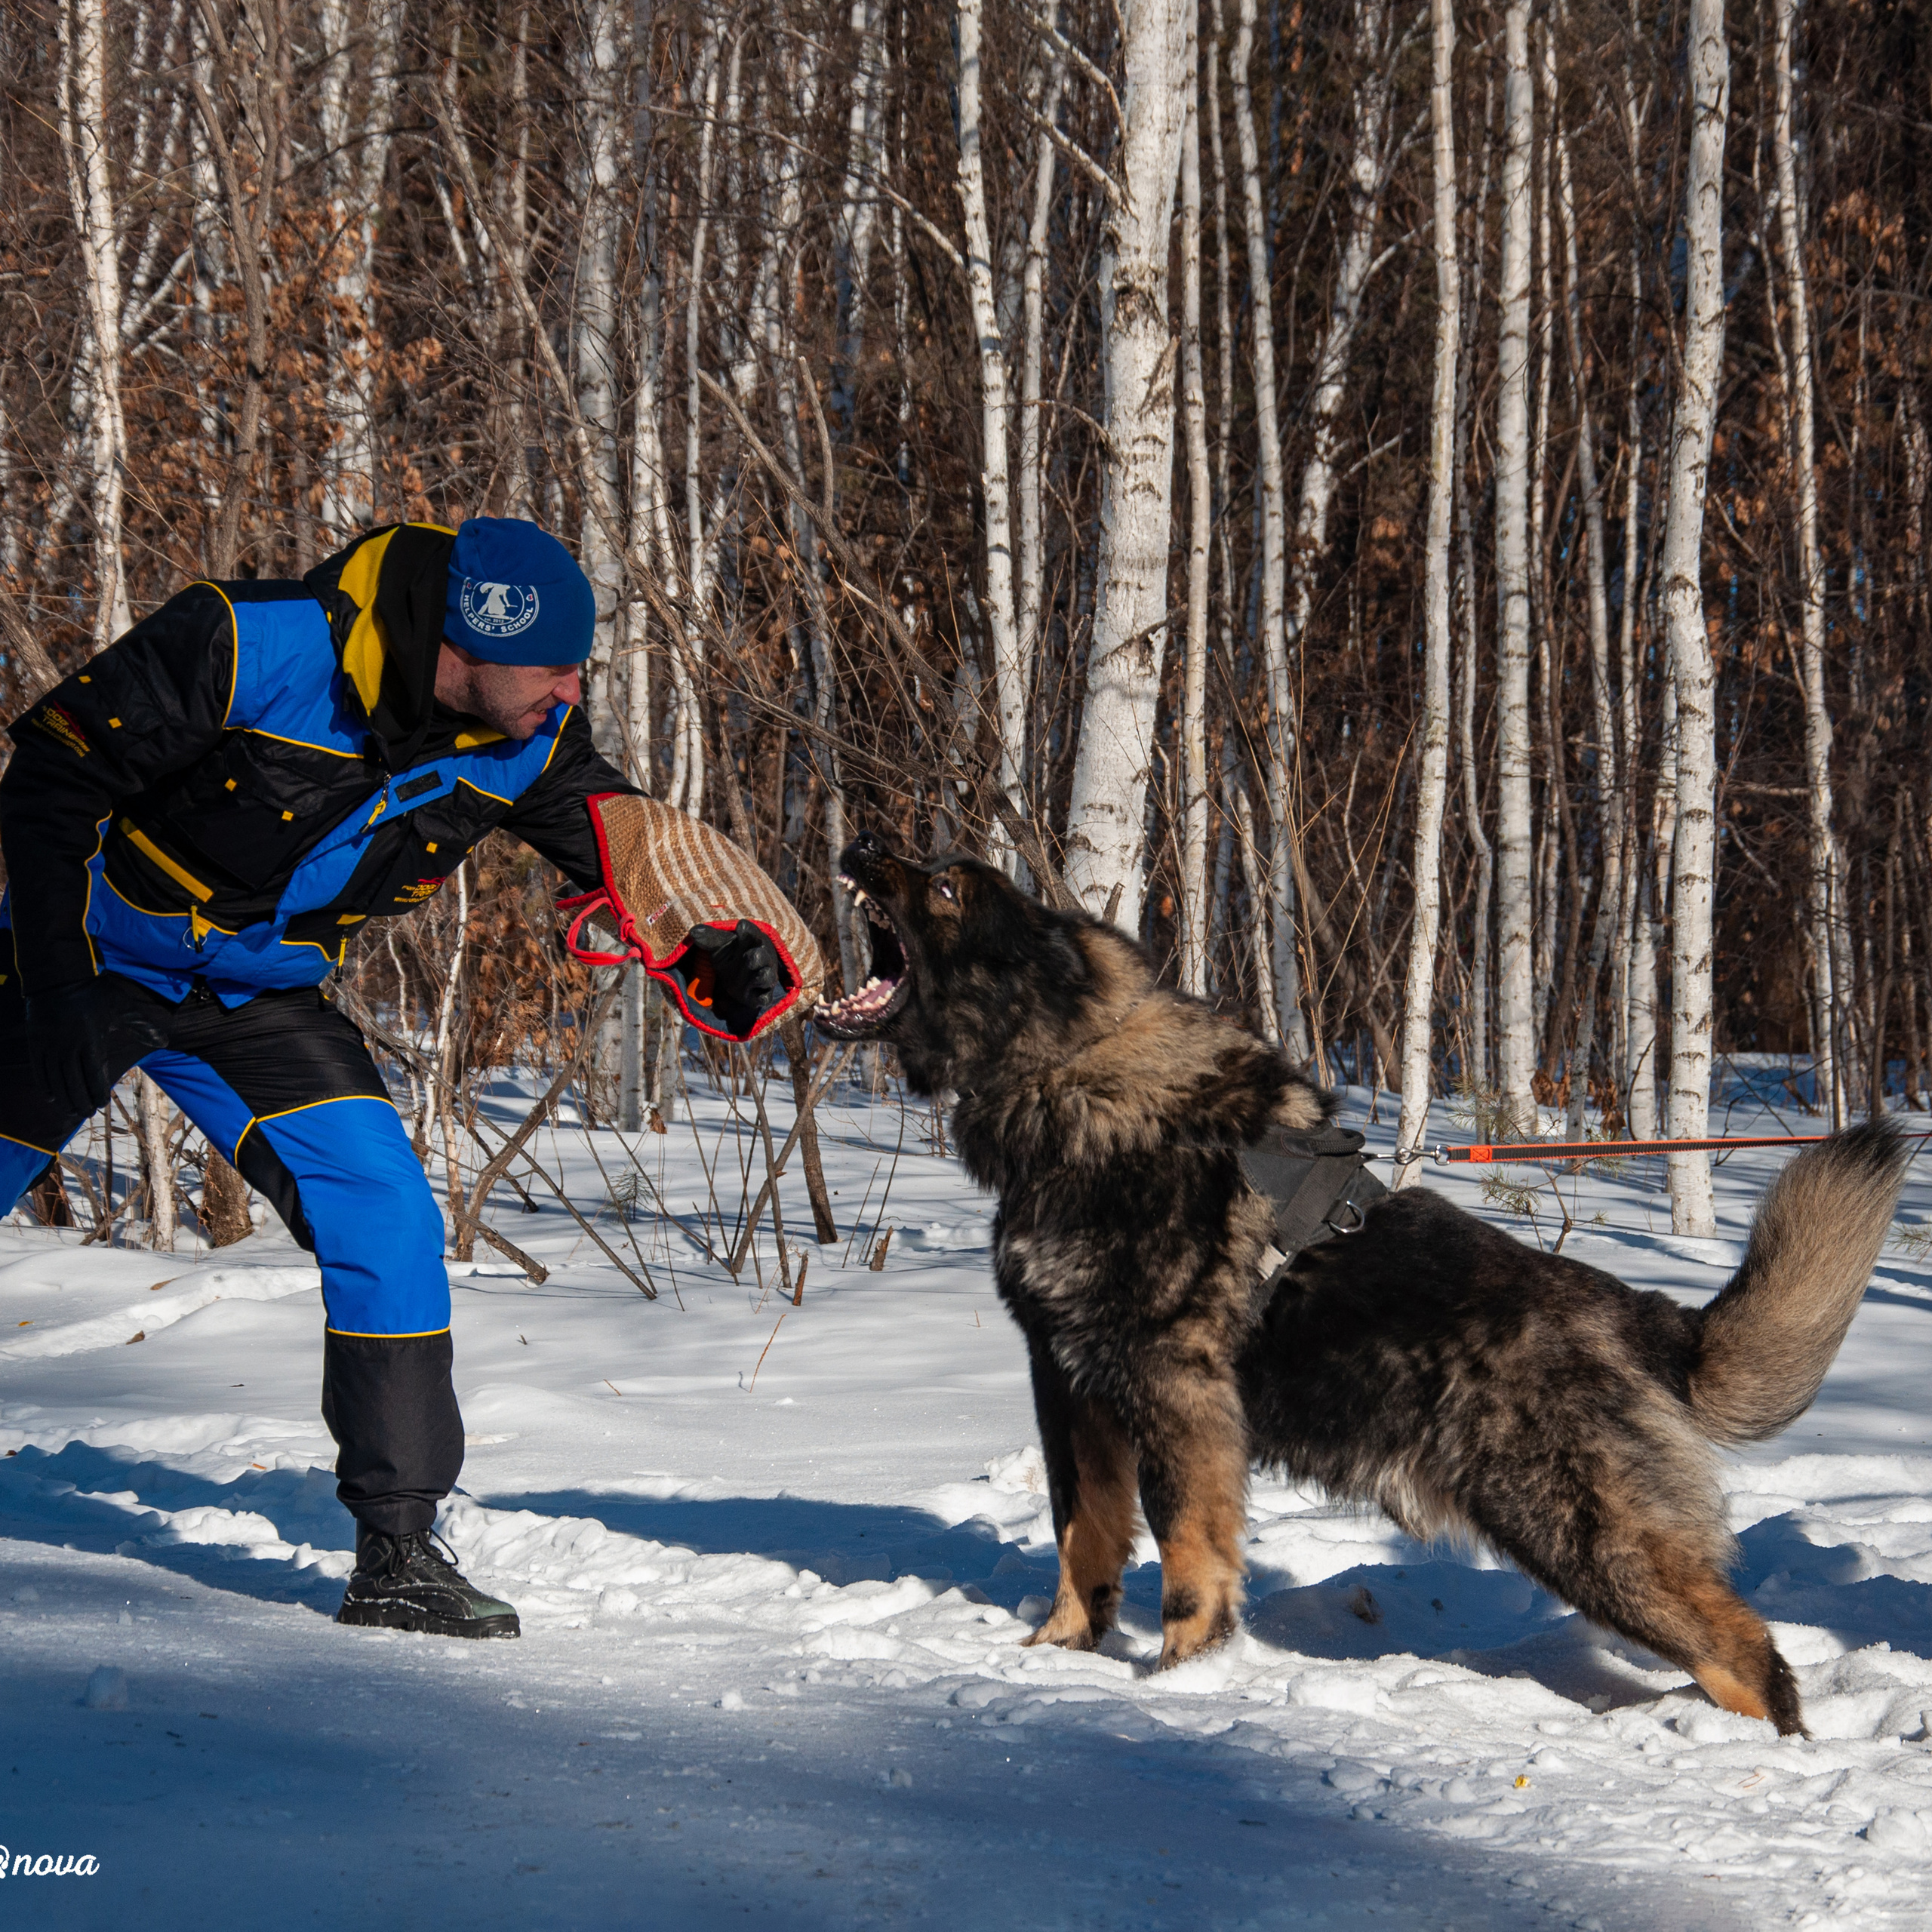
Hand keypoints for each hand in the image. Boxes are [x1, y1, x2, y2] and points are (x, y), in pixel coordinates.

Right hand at [25, 977, 167, 1120]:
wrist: (57, 977)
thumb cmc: (93, 993)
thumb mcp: (120, 1006)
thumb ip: (141, 1026)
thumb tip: (165, 1041)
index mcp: (91, 1039)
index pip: (94, 1075)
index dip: (98, 1093)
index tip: (102, 1104)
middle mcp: (68, 1045)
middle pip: (74, 1083)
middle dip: (81, 1102)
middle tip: (86, 1113)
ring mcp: (49, 1045)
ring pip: (55, 1080)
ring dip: (64, 1099)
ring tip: (71, 1110)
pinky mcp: (34, 1042)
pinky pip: (38, 1071)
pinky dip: (45, 1086)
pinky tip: (51, 1097)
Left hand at [681, 921, 788, 1039]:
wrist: (742, 977)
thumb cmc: (732, 955)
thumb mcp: (720, 946)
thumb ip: (709, 938)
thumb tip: (693, 932)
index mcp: (752, 941)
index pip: (752, 933)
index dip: (748, 931)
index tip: (741, 926)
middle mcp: (761, 958)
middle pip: (761, 956)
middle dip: (757, 956)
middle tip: (751, 956)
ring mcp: (763, 976)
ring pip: (766, 976)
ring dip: (761, 975)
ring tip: (753, 973)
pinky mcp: (762, 994)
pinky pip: (765, 997)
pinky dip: (761, 997)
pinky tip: (757, 998)